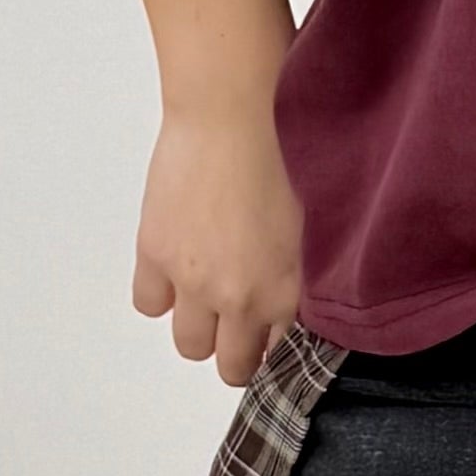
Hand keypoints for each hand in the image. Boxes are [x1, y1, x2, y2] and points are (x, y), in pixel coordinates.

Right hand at [131, 92, 303, 387]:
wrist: (238, 110)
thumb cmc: (292, 149)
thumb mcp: (325, 224)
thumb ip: (316, 273)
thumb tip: (306, 297)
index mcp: (291, 294)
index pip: (284, 357)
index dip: (279, 345)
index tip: (276, 332)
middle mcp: (242, 299)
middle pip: (233, 365)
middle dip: (239, 351)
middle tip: (241, 322)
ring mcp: (194, 281)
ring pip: (189, 344)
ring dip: (200, 328)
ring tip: (209, 295)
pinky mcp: (156, 254)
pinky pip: (149, 304)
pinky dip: (162, 293)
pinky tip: (178, 268)